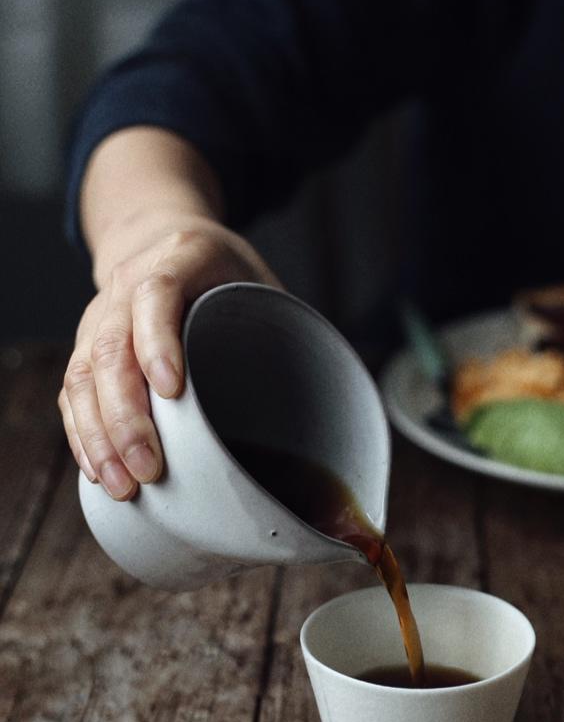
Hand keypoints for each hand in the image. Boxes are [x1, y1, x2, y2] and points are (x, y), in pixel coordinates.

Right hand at [60, 218, 281, 498]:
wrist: (160, 235)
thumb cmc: (226, 273)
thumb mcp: (262, 282)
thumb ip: (286, 329)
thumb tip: (333, 406)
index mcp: (181, 256)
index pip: (158, 292)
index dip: (159, 341)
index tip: (174, 392)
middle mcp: (127, 282)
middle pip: (111, 345)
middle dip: (127, 415)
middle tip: (150, 468)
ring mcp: (98, 315)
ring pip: (82, 375)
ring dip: (99, 435)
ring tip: (124, 485)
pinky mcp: (84, 347)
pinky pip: (71, 393)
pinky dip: (84, 435)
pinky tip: (101, 472)